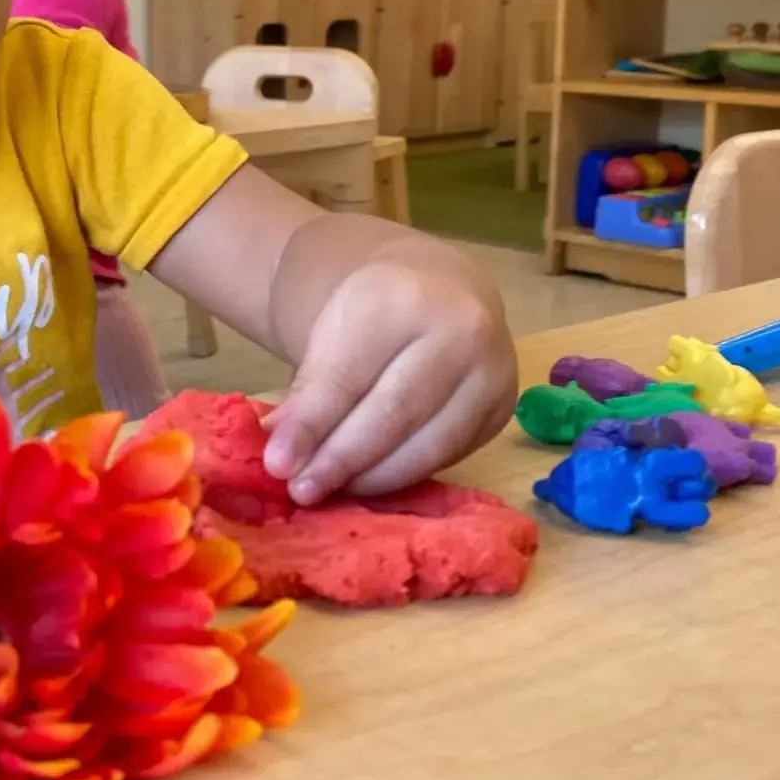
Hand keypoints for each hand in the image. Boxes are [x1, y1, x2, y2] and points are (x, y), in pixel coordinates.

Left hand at [261, 247, 515, 505]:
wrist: (442, 288)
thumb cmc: (377, 310)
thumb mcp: (333, 329)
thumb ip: (310, 387)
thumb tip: (283, 451)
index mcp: (403, 298)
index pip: (350, 374)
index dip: (312, 425)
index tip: (276, 464)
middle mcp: (460, 332)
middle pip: (394, 412)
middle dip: (342, 458)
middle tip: (300, 489)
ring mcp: (491, 372)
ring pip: (429, 443)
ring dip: (374, 477)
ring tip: (330, 491)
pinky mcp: (503, 410)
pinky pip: (450, 454)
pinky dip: (405, 473)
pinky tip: (371, 481)